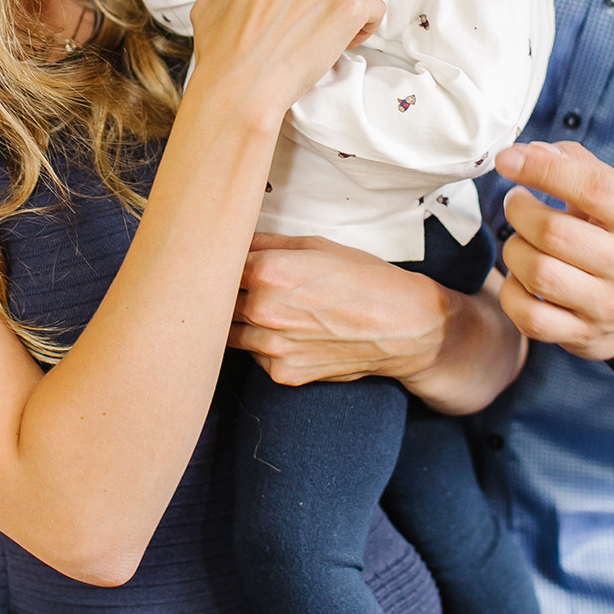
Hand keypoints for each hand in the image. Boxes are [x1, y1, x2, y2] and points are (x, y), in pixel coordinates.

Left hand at [232, 235, 524, 414]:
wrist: (403, 326)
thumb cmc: (363, 278)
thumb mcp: (316, 245)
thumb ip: (265, 244)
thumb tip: (231, 239)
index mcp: (268, 271)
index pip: (214, 266)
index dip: (212, 263)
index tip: (210, 261)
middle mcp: (263, 311)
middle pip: (214, 303)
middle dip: (218, 294)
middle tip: (225, 286)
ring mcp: (271, 347)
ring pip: (229, 333)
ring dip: (238, 322)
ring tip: (264, 310)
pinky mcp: (282, 374)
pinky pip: (255, 356)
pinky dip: (262, 345)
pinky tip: (287, 333)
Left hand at [495, 141, 613, 363]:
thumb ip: (576, 165)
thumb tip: (529, 151)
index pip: (593, 188)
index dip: (543, 169)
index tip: (507, 159)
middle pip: (553, 233)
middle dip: (519, 211)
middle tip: (516, 202)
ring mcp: (608, 306)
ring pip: (537, 273)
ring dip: (513, 249)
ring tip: (520, 240)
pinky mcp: (583, 337)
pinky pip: (528, 316)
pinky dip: (512, 292)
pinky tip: (521, 278)